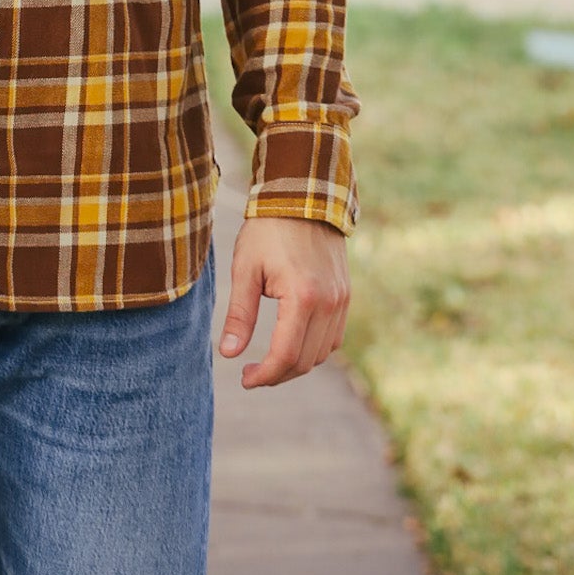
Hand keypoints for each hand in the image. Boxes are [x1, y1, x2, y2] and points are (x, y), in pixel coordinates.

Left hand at [218, 216, 349, 389]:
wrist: (302, 195)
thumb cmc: (267, 229)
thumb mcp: (245, 269)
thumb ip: (239, 314)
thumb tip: (229, 354)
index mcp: (303, 297)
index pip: (286, 355)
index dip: (264, 375)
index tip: (244, 379)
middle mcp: (329, 303)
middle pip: (305, 361)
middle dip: (277, 374)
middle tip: (251, 373)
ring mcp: (341, 300)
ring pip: (321, 353)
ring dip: (295, 364)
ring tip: (268, 360)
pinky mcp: (345, 295)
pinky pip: (333, 338)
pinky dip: (313, 348)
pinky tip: (290, 341)